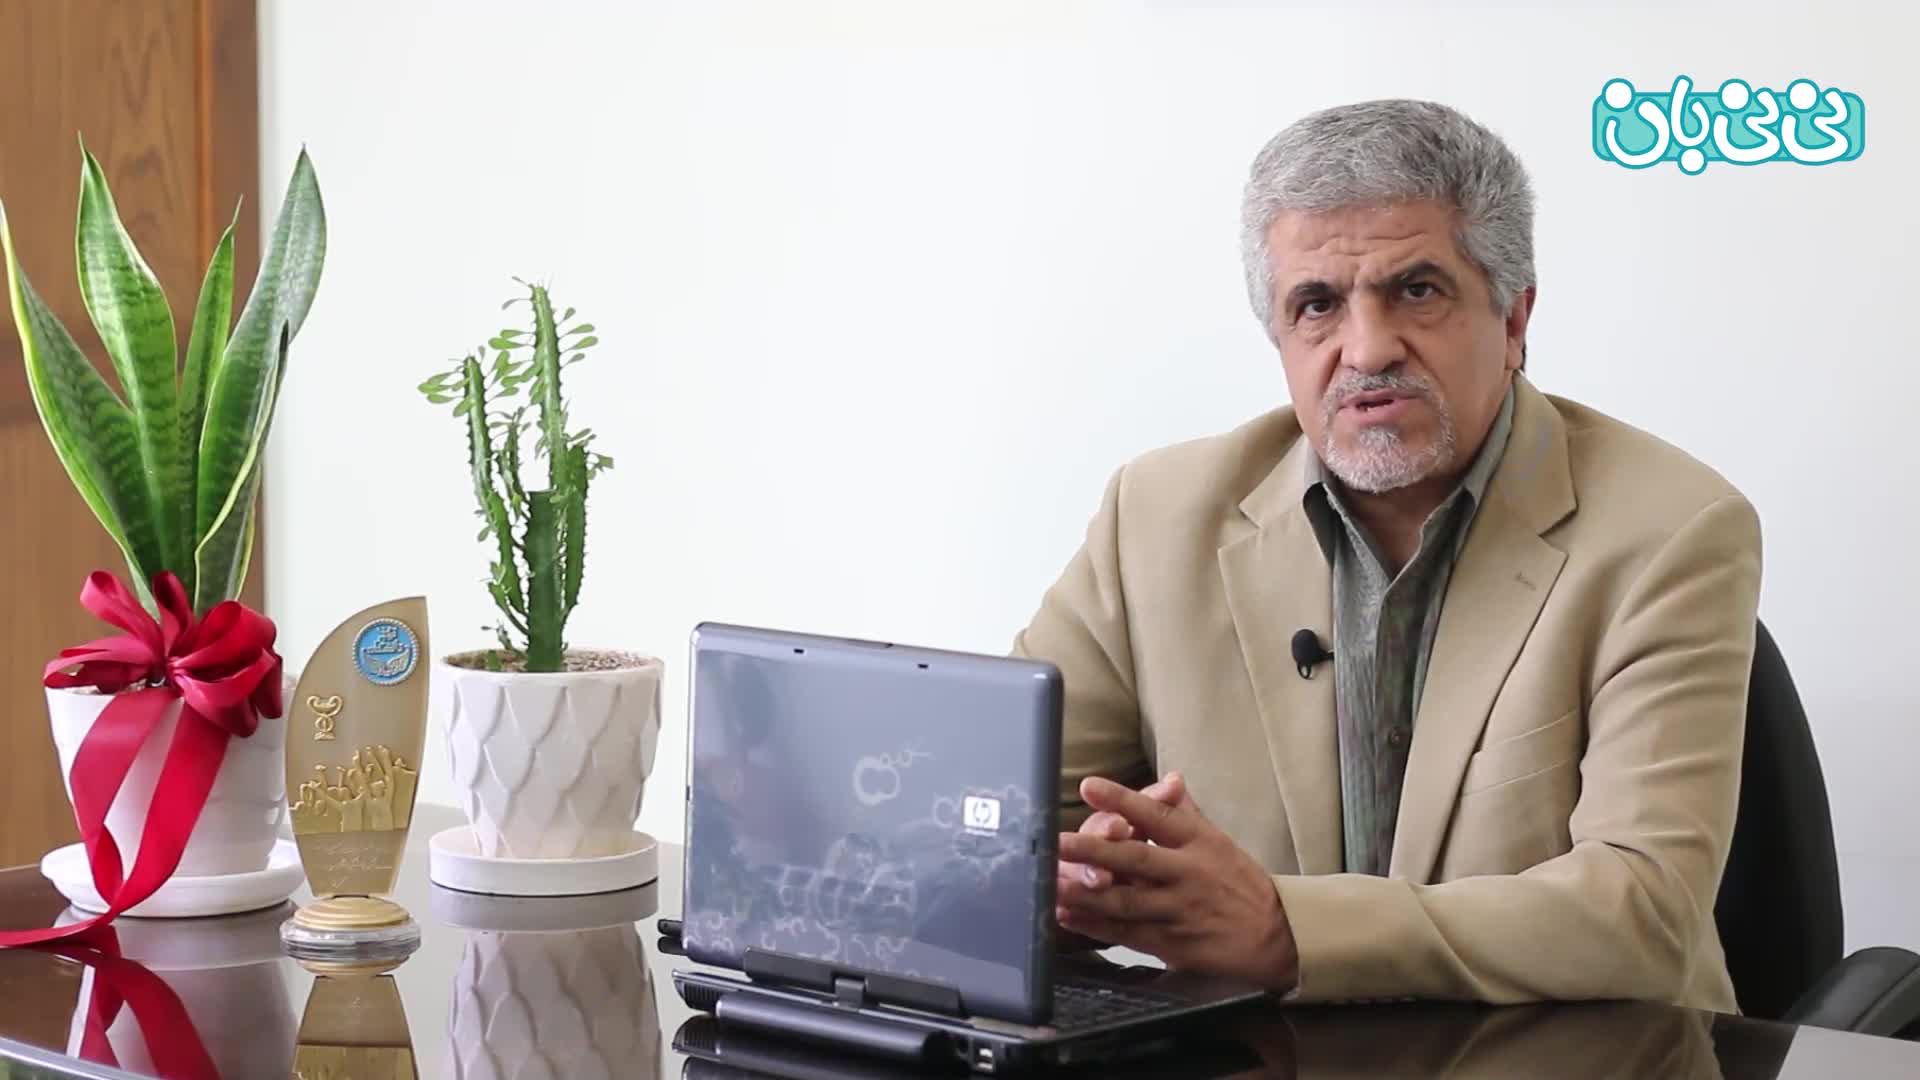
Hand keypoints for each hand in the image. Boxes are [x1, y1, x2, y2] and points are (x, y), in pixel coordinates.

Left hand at [1054, 775, 1298, 990]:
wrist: (1275, 936)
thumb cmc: (1239, 883)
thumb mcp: (1218, 840)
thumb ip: (1186, 811)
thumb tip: (1170, 777)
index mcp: (1199, 841)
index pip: (1157, 814)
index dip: (1122, 799)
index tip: (1089, 786)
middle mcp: (1187, 873)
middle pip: (1135, 857)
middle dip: (1093, 848)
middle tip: (1057, 841)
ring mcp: (1178, 910)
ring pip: (1126, 900)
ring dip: (1085, 892)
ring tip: (1051, 882)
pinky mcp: (1171, 942)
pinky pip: (1127, 933)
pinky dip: (1095, 925)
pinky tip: (1067, 915)